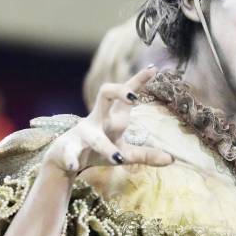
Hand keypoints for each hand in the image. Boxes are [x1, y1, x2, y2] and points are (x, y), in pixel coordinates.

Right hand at [42, 67, 173, 175]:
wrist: (64, 159)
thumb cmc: (97, 150)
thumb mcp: (124, 152)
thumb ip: (146, 154)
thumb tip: (171, 159)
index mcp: (112, 117)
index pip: (126, 94)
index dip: (139, 81)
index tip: (154, 69)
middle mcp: (97, 119)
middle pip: (105, 94)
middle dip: (119, 92)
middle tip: (134, 98)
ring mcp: (83, 133)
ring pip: (92, 134)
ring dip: (104, 146)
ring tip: (117, 158)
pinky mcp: (69, 149)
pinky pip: (70, 152)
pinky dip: (72, 158)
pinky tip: (75, 166)